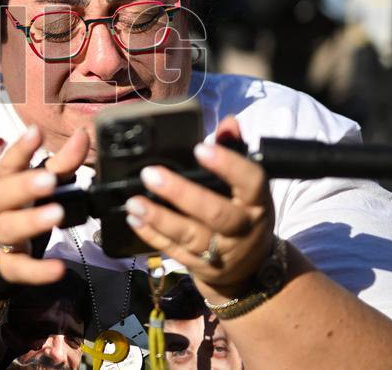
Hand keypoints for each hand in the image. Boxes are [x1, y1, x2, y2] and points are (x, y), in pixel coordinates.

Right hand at [0, 127, 89, 285]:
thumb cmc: (18, 209)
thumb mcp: (38, 186)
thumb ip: (62, 162)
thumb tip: (84, 134)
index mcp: (5, 183)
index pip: (10, 163)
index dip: (21, 148)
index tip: (35, 132)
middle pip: (4, 193)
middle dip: (25, 185)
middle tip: (49, 180)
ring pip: (10, 228)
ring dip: (32, 221)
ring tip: (56, 214)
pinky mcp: (7, 266)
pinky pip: (21, 268)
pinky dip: (38, 270)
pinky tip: (58, 269)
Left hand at [123, 117, 274, 299]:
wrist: (250, 269)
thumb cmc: (244, 213)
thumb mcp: (247, 186)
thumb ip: (235, 151)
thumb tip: (228, 122)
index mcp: (257, 202)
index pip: (250, 181)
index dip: (228, 165)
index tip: (200, 148)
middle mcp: (242, 229)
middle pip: (215, 213)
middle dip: (181, 193)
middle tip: (150, 174)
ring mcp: (221, 252)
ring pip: (190, 236)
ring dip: (159, 218)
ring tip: (134, 202)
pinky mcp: (200, 267)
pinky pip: (174, 251)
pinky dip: (152, 236)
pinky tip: (134, 219)